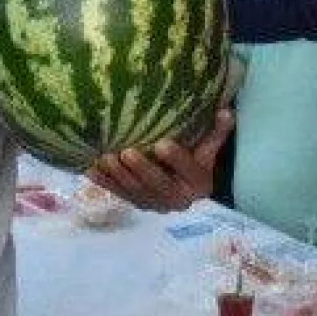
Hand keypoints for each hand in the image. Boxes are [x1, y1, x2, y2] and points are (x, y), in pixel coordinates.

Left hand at [85, 108, 233, 212]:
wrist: (187, 185)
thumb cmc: (198, 157)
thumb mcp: (209, 146)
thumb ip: (216, 131)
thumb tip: (227, 111)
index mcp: (199, 184)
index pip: (189, 171)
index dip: (176, 159)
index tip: (162, 144)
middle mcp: (178, 200)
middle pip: (159, 186)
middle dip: (141, 170)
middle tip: (127, 152)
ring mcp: (154, 204)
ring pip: (136, 193)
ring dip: (119, 177)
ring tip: (106, 158)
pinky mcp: (137, 203)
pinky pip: (118, 194)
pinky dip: (104, 182)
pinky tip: (90, 168)